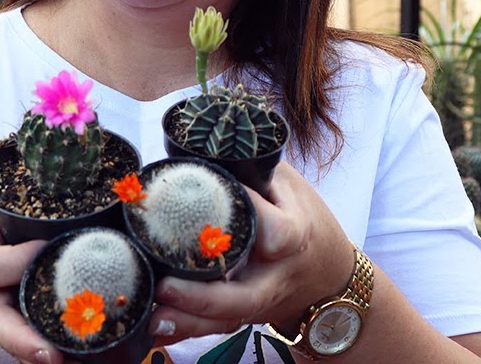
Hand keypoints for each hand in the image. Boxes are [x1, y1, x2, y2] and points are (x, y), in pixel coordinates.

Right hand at [0, 188, 72, 363]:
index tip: (44, 250)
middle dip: (22, 336)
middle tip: (54, 351)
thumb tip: (70, 128)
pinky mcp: (10, 325)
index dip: (13, 261)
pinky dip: (47, 353)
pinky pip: (25, 343)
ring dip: (38, 353)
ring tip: (67, 363)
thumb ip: (23, 172)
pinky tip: (78, 360)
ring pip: (10, 339)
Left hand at [148, 163, 353, 345]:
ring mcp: (262, 302)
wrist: (328, 271)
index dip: (251, 217)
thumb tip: (198, 149)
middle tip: (165, 286)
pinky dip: (185, 330)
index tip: (213, 197)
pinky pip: (215, 329)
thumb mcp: (285, 183)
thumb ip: (250, 168)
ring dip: (189, 323)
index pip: (276, 232)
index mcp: (295, 233)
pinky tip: (155, 329)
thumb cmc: (303, 215)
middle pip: (246, 297)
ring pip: (226, 320)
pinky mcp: (246, 315)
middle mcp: (277, 275)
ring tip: (152, 319)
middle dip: (204, 298)